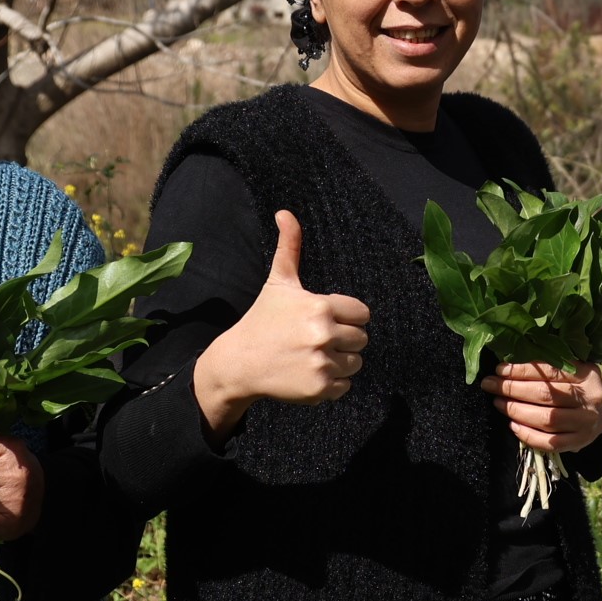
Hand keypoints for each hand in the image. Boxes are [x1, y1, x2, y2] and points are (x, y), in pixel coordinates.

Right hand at [191, 210, 371, 436]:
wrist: (239, 362)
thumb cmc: (263, 320)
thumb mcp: (278, 281)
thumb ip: (289, 246)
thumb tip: (285, 213)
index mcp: (321, 306)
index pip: (362, 314)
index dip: (346, 317)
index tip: (324, 320)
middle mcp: (323, 334)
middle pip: (362, 339)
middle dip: (343, 340)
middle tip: (315, 340)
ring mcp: (322, 362)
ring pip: (355, 363)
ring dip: (339, 362)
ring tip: (311, 356)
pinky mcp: (319, 388)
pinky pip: (346, 386)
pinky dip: (331, 384)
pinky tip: (308, 373)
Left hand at [484, 361, 601, 455]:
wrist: (597, 415)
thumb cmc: (577, 387)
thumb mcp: (572, 370)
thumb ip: (548, 365)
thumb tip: (509, 363)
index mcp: (588, 376)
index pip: (551, 371)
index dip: (522, 370)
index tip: (499, 369)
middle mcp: (590, 400)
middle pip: (546, 395)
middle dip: (513, 389)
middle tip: (490, 385)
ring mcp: (586, 424)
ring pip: (546, 419)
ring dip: (517, 410)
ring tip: (498, 402)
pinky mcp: (579, 443)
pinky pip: (549, 442)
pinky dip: (528, 434)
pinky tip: (512, 425)